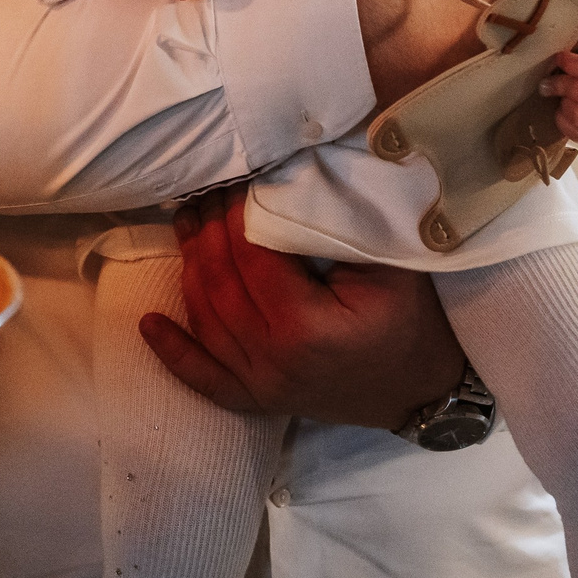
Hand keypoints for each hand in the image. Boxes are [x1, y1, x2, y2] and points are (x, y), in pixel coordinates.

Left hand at [137, 188, 466, 429]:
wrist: (428, 390)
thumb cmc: (417, 322)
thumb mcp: (391, 267)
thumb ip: (339, 226)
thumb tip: (288, 178)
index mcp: (304, 327)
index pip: (250, 256)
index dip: (234, 213)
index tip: (234, 177)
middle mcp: (273, 361)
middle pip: (219, 283)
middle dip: (207, 230)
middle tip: (206, 189)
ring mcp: (263, 387)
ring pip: (206, 319)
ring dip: (188, 267)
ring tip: (185, 221)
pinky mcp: (260, 400)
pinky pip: (206, 379)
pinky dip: (175, 352)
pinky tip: (149, 324)